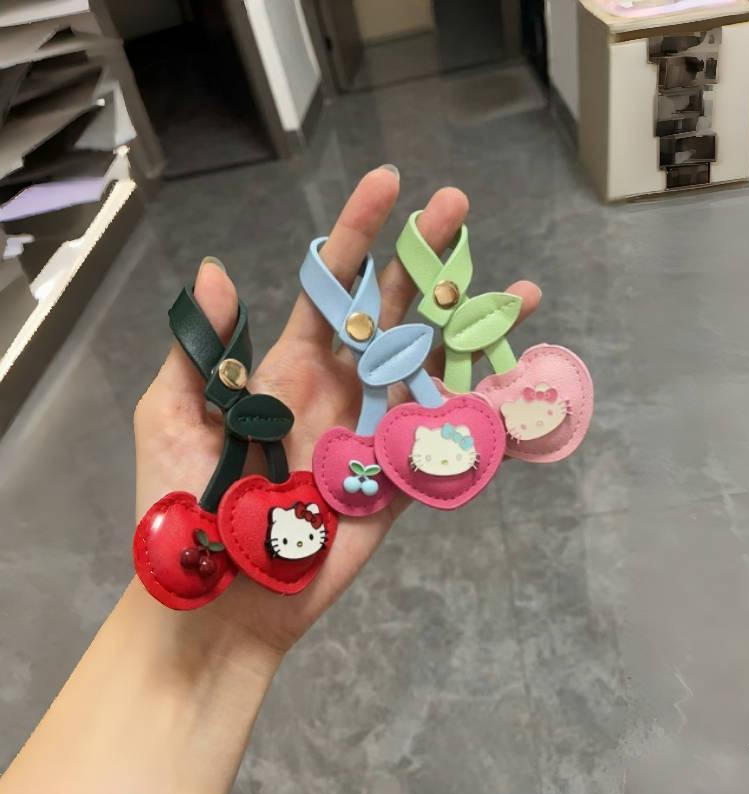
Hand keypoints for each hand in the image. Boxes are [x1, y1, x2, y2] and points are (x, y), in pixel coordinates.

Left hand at [133, 167, 540, 655]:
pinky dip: (488, 416)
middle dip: (426, 260)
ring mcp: (375, 434)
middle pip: (395, 314)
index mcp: (290, 367)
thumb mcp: (168, 417)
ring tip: (518, 293)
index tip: (390, 183)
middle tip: (459, 208)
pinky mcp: (399, 483)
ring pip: (433, 370)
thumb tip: (215, 269)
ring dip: (472, 330)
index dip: (359, 233)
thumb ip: (200, 350)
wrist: (216, 598)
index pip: (333, 286)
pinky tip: (522, 383)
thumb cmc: (181, 508)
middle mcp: (342, 390)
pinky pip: (447, 442)